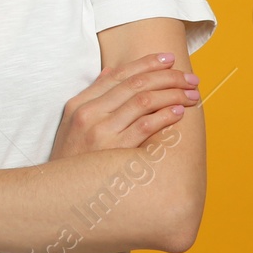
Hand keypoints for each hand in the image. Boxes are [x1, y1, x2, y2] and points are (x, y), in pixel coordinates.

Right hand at [49, 52, 201, 161]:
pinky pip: (145, 126)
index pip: (118, 75)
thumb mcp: (73, 124)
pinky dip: (164, 115)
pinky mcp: (115, 151)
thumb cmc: (72, 160)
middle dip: (167, 77)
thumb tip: (111, 71)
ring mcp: (101, 131)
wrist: (60, 193)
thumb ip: (93, 97)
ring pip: (143, 101)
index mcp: (79, 104)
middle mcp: (89, 113)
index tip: (168, 59)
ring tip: (192, 95)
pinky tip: (179, 112)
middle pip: (135, 84)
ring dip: (172, 94)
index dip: (146, 63)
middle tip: (190, 78)